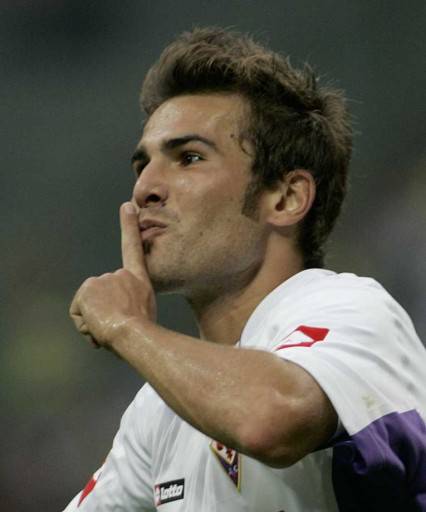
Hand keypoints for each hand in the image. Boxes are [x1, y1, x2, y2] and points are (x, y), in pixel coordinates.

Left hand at [69, 202, 156, 348]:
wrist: (135, 334)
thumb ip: (129, 307)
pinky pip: (78, 313)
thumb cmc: (145, 333)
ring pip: (90, 306)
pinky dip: (85, 324)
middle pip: (102, 296)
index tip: (127, 206)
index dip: (129, 227)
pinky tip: (99, 326)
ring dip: (95, 321)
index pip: (133, 248)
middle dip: (104, 314)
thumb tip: (116, 317)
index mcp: (138, 280)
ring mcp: (103, 280)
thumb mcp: (144, 316)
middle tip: (119, 326)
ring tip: (112, 329)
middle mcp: (120, 275)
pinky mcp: (87, 289)